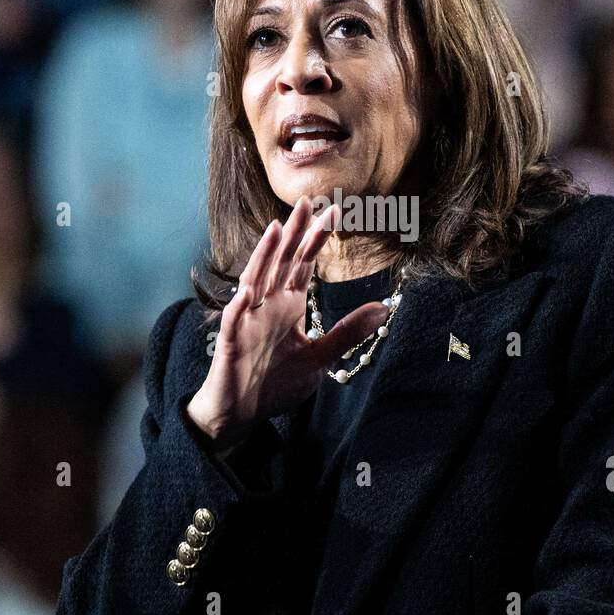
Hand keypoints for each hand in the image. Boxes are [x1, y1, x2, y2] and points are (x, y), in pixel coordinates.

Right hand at [186, 196, 388, 447]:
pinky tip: (247, 293)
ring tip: (276, 230)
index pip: (303, 264)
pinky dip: (238, 307)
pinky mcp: (231, 343)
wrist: (240, 413)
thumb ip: (346, 332)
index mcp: (288, 306)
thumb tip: (382, 309)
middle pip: (280, 263)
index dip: (316, 239)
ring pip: (255, 282)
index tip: (334, 212)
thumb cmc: (275, 382)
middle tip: (306, 201)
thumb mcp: (319, 357)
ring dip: (264, 257)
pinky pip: (234, 322)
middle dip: (293, 233)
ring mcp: (247, 322)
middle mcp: (267, 306)